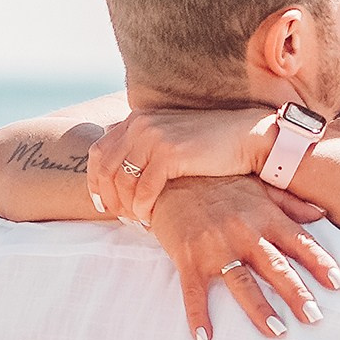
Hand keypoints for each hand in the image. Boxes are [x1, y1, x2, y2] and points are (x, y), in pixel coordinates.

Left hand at [90, 102, 278, 226]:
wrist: (244, 137)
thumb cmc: (209, 145)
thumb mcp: (169, 141)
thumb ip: (145, 152)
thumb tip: (124, 179)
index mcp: (136, 120)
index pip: (98, 151)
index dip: (95, 181)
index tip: (102, 203)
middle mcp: (140, 125)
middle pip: (105, 168)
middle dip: (109, 198)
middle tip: (121, 218)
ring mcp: (153, 138)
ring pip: (122, 181)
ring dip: (127, 207)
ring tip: (138, 220)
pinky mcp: (170, 154)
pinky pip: (144, 189)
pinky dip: (144, 208)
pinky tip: (150, 218)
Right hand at [149, 180, 339, 339]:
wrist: (169, 175)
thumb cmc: (217, 183)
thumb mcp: (257, 186)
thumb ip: (290, 203)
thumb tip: (323, 215)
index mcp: (264, 216)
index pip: (298, 242)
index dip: (320, 263)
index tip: (339, 284)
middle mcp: (243, 232)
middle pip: (275, 267)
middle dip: (296, 293)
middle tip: (314, 317)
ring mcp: (215, 247)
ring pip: (241, 282)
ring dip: (259, 309)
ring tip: (277, 332)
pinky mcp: (187, 258)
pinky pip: (194, 292)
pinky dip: (198, 316)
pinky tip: (205, 338)